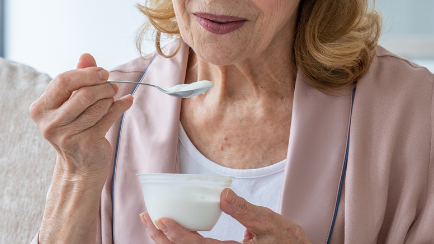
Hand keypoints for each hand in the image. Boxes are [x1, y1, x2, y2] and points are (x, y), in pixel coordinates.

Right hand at [29, 53, 133, 181]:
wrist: (79, 168)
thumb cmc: (75, 129)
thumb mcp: (70, 103)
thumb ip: (77, 78)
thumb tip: (86, 56)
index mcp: (40, 109)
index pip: (63, 81)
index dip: (86, 74)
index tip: (102, 73)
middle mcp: (49, 124)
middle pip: (83, 93)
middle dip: (103, 86)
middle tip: (112, 86)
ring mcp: (67, 136)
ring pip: (98, 105)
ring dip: (111, 98)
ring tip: (113, 98)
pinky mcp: (86, 143)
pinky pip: (109, 117)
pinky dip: (121, 106)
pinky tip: (126, 102)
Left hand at [140, 188, 310, 243]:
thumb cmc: (288, 240)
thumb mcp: (270, 222)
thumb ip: (245, 210)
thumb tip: (223, 194)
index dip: (176, 235)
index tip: (160, 219)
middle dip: (161, 238)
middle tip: (146, 218)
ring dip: (167, 241)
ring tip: (152, 223)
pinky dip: (181, 241)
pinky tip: (171, 230)